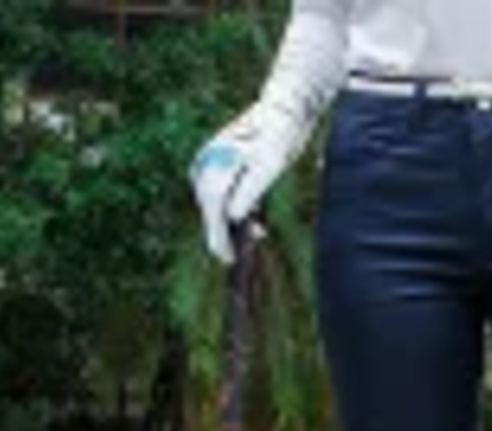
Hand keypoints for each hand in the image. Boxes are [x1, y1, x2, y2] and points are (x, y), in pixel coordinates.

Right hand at [191, 103, 293, 263]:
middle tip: (240, 254)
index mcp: (217, 163)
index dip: (218, 236)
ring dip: (231, 224)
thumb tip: (233, 217)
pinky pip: (221, 195)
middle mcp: (207, 161)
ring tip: (258, 232)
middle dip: (224, 233)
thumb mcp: (269, 166)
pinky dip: (234, 210)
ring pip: (214, 203)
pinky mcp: (219, 164)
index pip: (212, 208)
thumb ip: (249, 192)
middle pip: (210, 208)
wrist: (283, 110)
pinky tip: (254, 219)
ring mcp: (210, 162)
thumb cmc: (279, 137)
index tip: (227, 258)